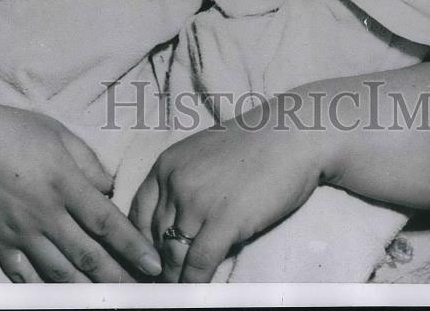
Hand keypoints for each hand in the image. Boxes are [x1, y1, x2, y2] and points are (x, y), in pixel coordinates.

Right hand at [0, 93, 162, 282]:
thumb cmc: (8, 129)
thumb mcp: (56, 133)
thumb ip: (87, 162)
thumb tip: (109, 189)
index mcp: (64, 183)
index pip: (106, 223)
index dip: (133, 247)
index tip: (155, 265)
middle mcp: (45, 214)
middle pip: (88, 256)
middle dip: (118, 280)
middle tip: (142, 295)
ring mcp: (19, 234)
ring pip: (59, 274)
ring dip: (87, 293)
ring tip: (108, 303)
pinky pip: (25, 277)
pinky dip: (44, 291)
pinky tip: (60, 299)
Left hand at [129, 98, 322, 282]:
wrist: (292, 135)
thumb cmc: (254, 145)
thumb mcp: (203, 156)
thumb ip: (183, 184)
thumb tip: (173, 224)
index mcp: (166, 165)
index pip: (137, 216)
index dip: (139, 245)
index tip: (148, 264)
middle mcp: (175, 182)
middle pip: (153, 239)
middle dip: (158, 266)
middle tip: (163, 286)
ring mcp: (197, 201)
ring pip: (173, 256)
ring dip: (176, 280)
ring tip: (180, 294)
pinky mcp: (224, 220)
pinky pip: (198, 264)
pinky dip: (195, 284)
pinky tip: (199, 294)